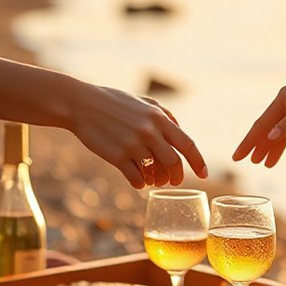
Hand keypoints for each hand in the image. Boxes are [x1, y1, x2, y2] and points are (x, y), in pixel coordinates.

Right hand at [69, 83, 207, 188]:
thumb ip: (164, 114)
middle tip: (174, 182)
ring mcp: (133, 145)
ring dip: (157, 180)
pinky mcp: (116, 157)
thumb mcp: (143, 102)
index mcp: (159, 118)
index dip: (198, 162)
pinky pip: (136, 179)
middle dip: (177, 176)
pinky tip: (138, 180)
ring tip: (154, 180)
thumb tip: (179, 129)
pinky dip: (140, 183)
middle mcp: (149, 132)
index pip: (187, 144)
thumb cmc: (113, 102)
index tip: (204, 175)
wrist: (81, 105)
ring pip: (155, 173)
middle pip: (174, 163)